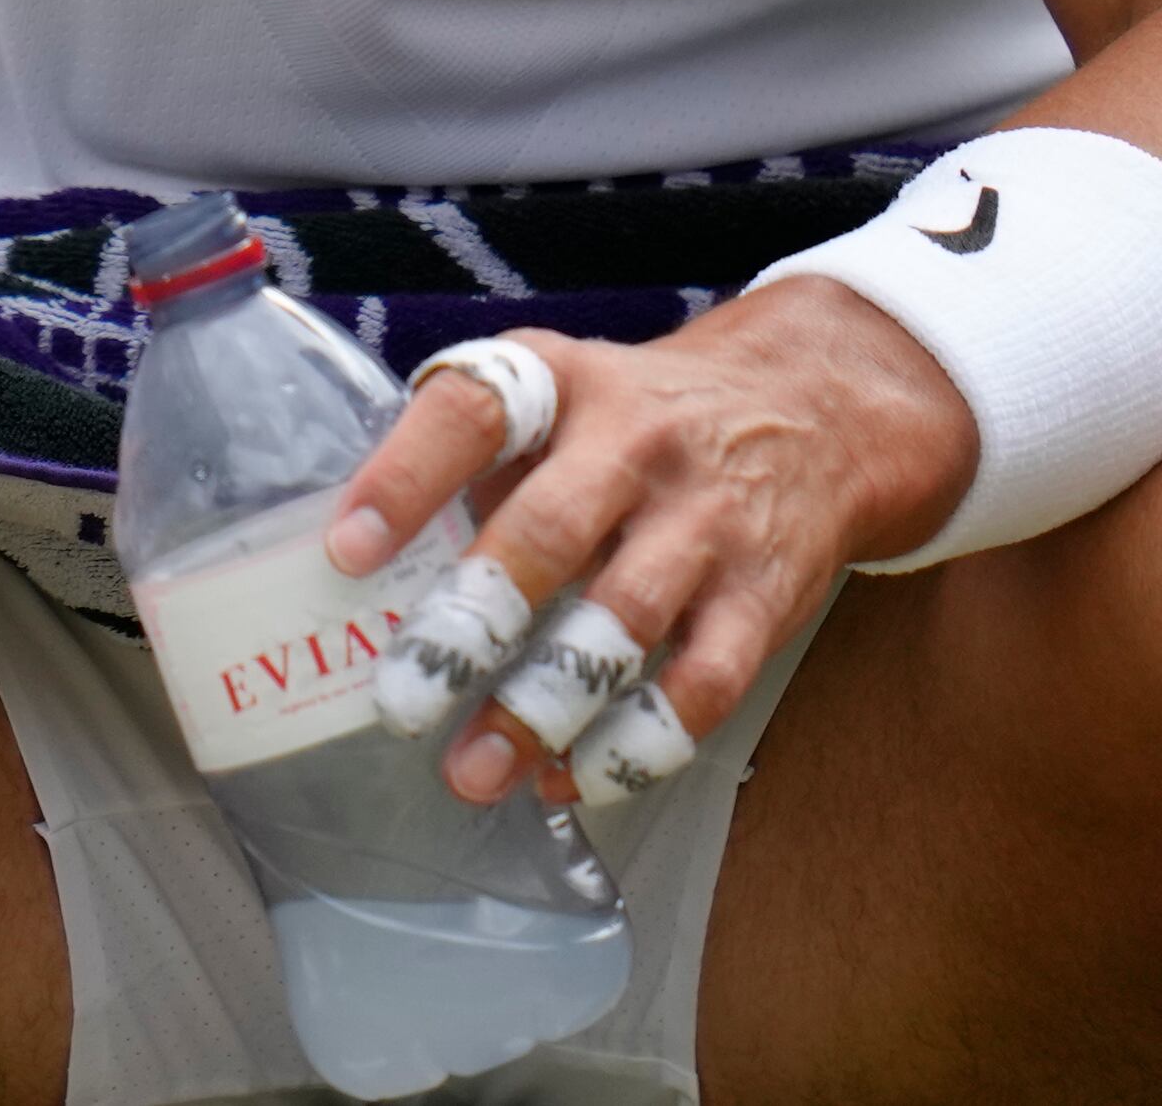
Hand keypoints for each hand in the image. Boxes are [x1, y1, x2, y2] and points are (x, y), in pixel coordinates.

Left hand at [322, 284, 972, 804]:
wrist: (815, 411)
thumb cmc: (641, 420)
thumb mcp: (562, 394)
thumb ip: (471, 463)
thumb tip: (359, 572)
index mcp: (563, 383)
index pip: (474, 410)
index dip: (406, 478)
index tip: (346, 552)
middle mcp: (636, 443)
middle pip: (546, 532)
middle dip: (469, 627)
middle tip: (402, 703)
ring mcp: (706, 522)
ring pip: (621, 622)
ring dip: (542, 707)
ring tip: (475, 774)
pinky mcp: (762, 595)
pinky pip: (701, 685)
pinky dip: (635, 745)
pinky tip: (575, 778)